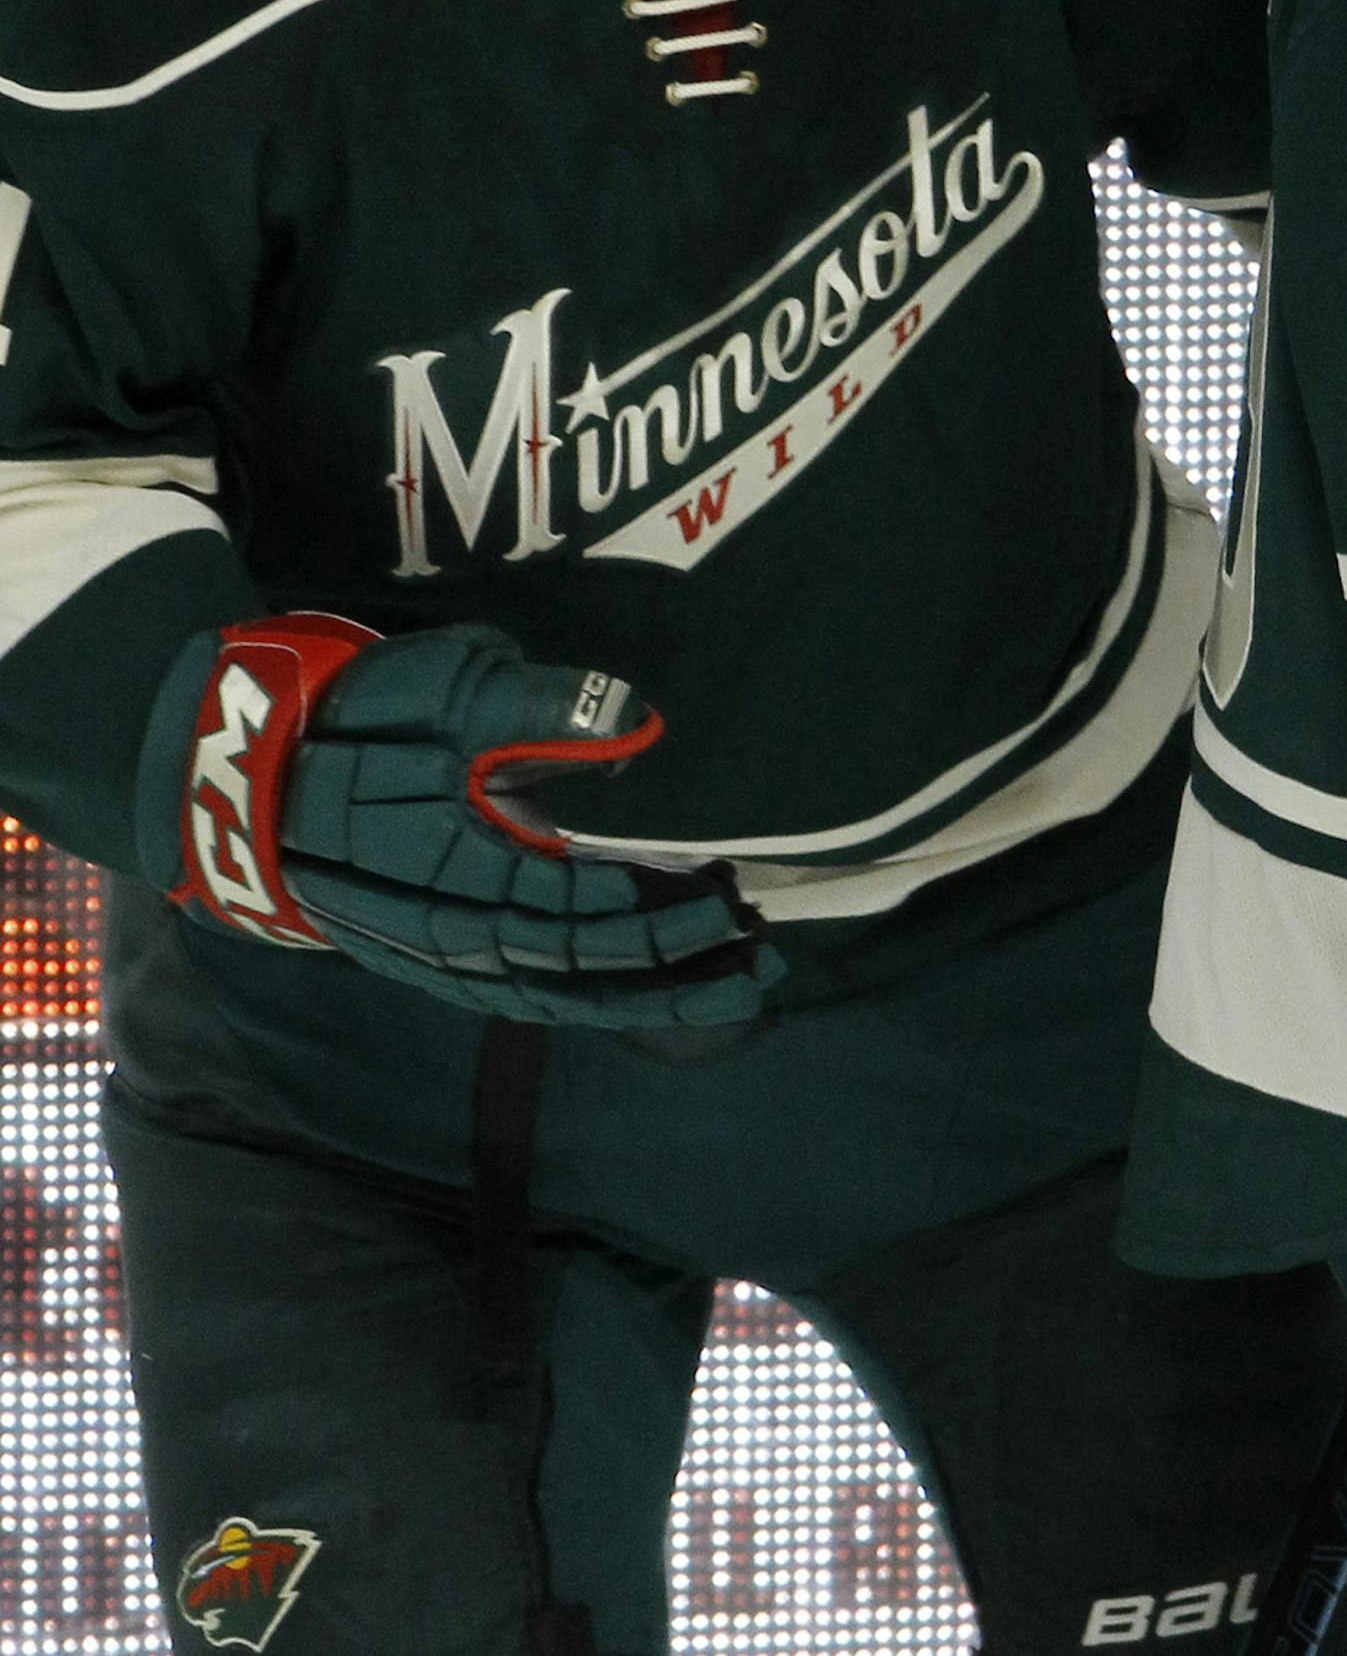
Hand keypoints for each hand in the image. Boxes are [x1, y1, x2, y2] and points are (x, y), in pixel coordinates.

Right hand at [144, 614, 777, 1028]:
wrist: (238, 779)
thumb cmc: (351, 721)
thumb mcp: (443, 689)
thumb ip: (539, 708)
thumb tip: (635, 722)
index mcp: (471, 870)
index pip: (590, 906)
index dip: (665, 909)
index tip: (735, 899)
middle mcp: (462, 934)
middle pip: (590, 969)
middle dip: (680, 969)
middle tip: (761, 958)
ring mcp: (442, 959)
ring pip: (565, 996)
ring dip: (649, 999)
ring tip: (729, 994)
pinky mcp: (430, 963)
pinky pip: (529, 998)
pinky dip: (591, 1004)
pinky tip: (637, 1002)